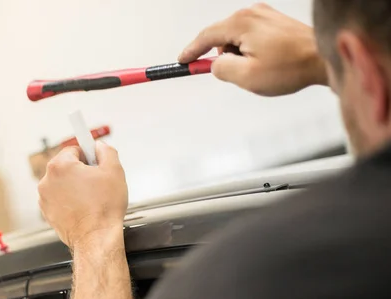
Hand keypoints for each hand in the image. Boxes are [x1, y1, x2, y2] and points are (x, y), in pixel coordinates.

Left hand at [38, 142, 127, 248]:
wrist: (96, 238)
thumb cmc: (103, 208)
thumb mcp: (114, 170)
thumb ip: (106, 151)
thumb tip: (100, 147)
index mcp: (60, 166)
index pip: (74, 149)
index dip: (88, 154)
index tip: (94, 159)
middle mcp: (47, 180)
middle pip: (66, 166)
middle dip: (81, 171)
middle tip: (97, 181)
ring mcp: (45, 198)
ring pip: (62, 183)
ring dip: (74, 186)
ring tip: (91, 197)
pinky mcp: (47, 212)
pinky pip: (59, 198)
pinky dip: (69, 200)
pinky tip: (83, 207)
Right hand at [178, 3, 327, 95]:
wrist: (324, 58)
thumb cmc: (288, 68)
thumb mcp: (246, 77)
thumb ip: (220, 69)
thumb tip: (214, 64)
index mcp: (240, 23)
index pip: (206, 36)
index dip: (191, 51)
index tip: (182, 62)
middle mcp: (250, 13)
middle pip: (221, 37)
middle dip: (224, 58)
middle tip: (239, 75)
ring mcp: (264, 15)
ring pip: (236, 38)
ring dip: (239, 56)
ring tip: (260, 70)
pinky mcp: (274, 21)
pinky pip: (251, 37)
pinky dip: (250, 51)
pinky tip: (267, 63)